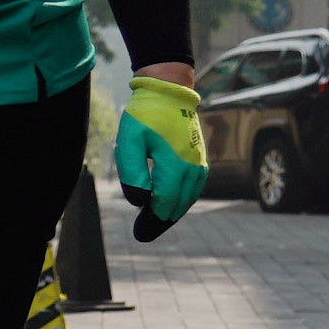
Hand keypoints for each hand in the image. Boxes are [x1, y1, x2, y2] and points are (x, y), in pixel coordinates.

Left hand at [117, 74, 205, 238]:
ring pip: (187, 199)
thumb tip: (140, 201)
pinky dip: (181, 201)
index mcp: (175, 166)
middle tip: (143, 235)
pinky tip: (168, 206)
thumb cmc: (145, 116)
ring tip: (154, 224)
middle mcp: (192, 169)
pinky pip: (192, 188)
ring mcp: (199, 164)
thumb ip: (133, 172)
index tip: (139, 233)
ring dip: (172, 213)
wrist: (169, 94)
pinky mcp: (199, 160)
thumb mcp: (130, 142)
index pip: (165, 203)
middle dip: (160, 221)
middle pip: (177, 205)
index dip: (152, 220)